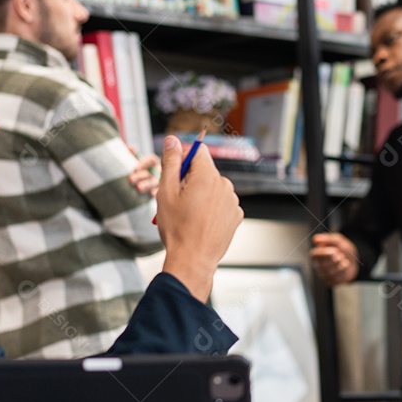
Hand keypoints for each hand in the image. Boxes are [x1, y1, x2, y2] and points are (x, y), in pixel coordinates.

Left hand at [128, 153, 160, 195]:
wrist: (146, 186)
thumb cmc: (140, 172)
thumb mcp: (137, 162)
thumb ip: (133, 155)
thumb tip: (129, 147)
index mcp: (153, 162)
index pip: (151, 160)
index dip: (144, 163)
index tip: (135, 168)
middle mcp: (158, 171)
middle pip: (152, 171)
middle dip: (141, 175)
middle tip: (131, 179)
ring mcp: (161, 181)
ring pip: (155, 182)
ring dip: (147, 184)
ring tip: (139, 188)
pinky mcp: (161, 191)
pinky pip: (160, 191)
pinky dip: (155, 192)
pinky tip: (152, 194)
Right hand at [157, 136, 242, 299]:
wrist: (192, 260)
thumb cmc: (177, 228)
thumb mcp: (166, 192)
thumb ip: (170, 162)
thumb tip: (173, 140)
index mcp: (208, 176)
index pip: (197, 151)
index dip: (183, 159)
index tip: (174, 174)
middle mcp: (225, 185)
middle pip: (205, 171)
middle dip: (190, 180)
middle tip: (177, 200)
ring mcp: (233, 201)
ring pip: (213, 188)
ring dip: (200, 194)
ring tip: (188, 214)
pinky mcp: (236, 216)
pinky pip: (221, 203)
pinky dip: (211, 208)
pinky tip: (200, 222)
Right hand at [309, 232, 359, 285]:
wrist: (353, 262)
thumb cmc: (343, 250)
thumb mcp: (339, 240)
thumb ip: (328, 239)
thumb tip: (315, 239)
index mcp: (317, 254)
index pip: (314, 255)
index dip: (323, 253)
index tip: (334, 251)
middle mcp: (318, 265)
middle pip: (322, 265)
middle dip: (334, 260)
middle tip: (340, 255)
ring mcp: (323, 275)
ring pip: (329, 273)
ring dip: (340, 265)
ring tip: (343, 260)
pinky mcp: (329, 282)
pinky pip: (335, 279)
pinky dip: (343, 272)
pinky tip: (344, 267)